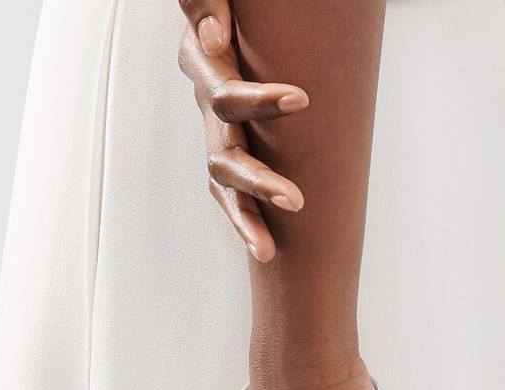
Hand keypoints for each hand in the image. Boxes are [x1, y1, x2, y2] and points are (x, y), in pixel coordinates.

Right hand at [178, 0, 308, 261]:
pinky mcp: (226, 161)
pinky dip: (245, 225)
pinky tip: (262, 251)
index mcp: (206, 70)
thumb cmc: (235, 15)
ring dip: (248, 215)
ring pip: (226, 184)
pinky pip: (231, 198)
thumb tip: (217, 37)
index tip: (298, 102)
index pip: (225, 92)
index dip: (254, 102)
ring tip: (265, 249)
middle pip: (224, 154)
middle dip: (258, 180)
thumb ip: (206, 4)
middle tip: (294, 200)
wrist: (229, 31)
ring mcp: (216, 139)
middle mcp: (208, 111)